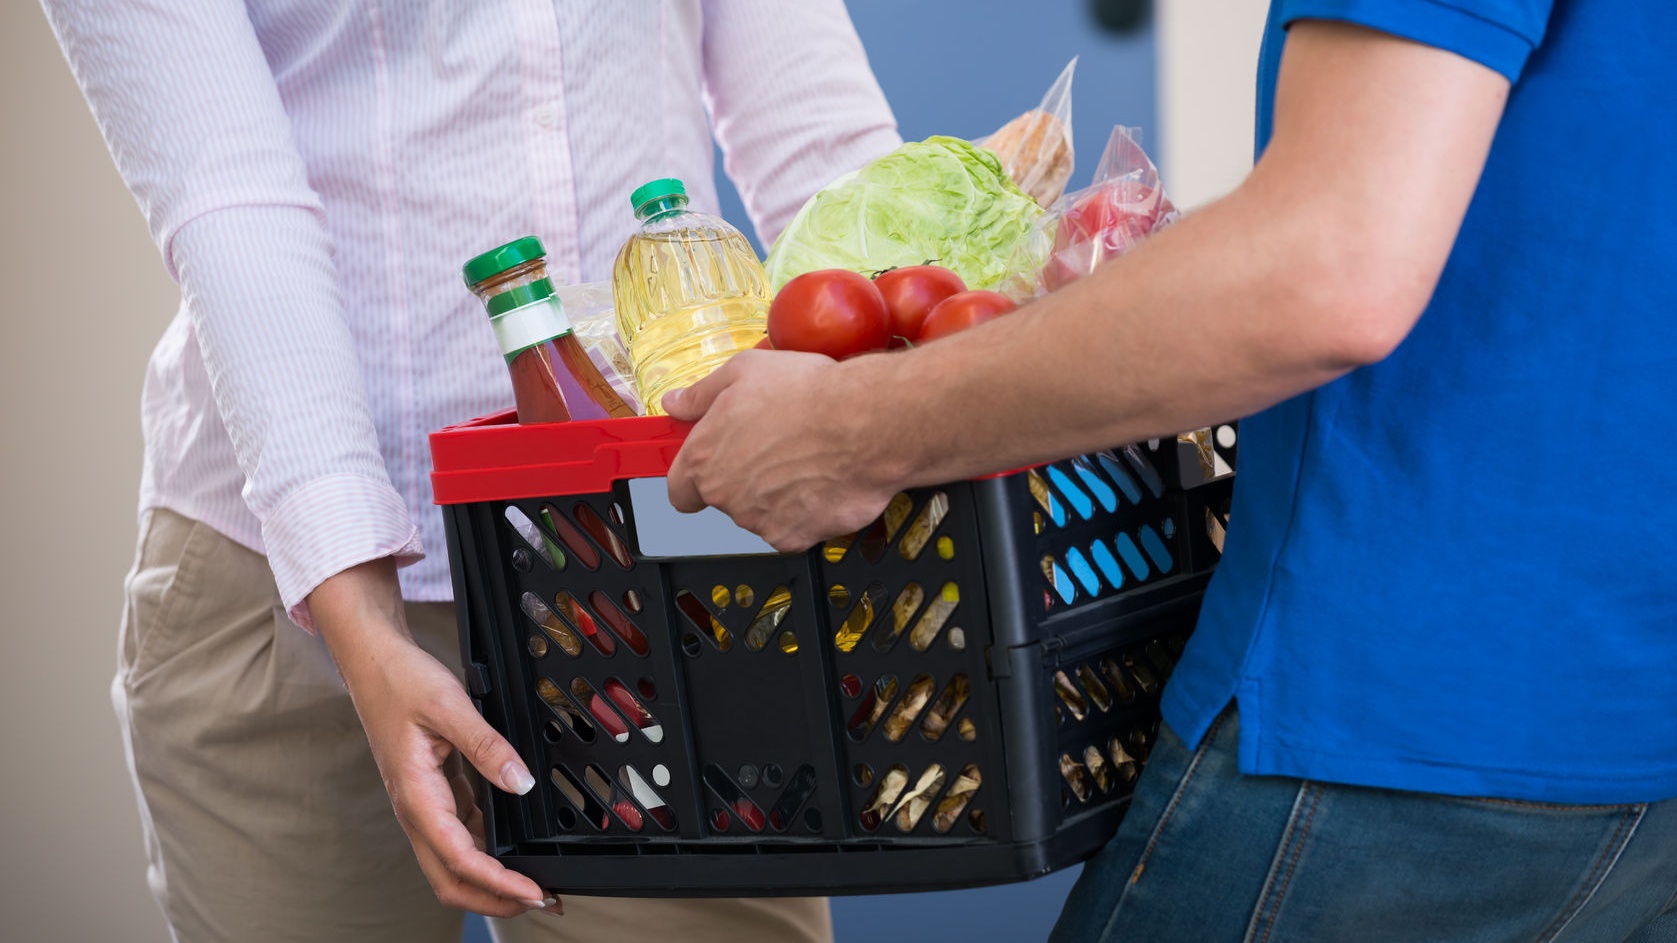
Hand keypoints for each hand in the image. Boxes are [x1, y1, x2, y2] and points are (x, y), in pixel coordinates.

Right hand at [309, 560, 562, 917]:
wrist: (371, 661)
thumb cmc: (400, 680)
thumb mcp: (449, 706)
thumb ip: (487, 746)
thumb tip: (520, 782)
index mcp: (416, 795)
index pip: (460, 859)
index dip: (499, 882)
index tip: (534, 890)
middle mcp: (416, 809)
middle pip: (451, 879)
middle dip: (494, 899)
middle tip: (541, 899)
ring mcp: (422, 804)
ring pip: (453, 862)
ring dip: (491, 879)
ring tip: (532, 880)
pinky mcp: (431, 792)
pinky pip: (457, 835)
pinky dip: (484, 850)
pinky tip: (509, 845)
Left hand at [663, 348, 900, 550]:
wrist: (863, 425)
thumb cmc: (806, 395)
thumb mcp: (742, 371)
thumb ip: (700, 394)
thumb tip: (675, 403)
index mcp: (703, 460)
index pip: (680, 490)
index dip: (696, 478)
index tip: (715, 464)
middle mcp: (726, 497)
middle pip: (727, 499)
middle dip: (746, 478)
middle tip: (777, 446)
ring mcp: (759, 521)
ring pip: (762, 512)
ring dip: (778, 493)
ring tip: (806, 457)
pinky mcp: (795, 537)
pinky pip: (796, 527)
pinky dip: (807, 510)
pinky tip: (823, 479)